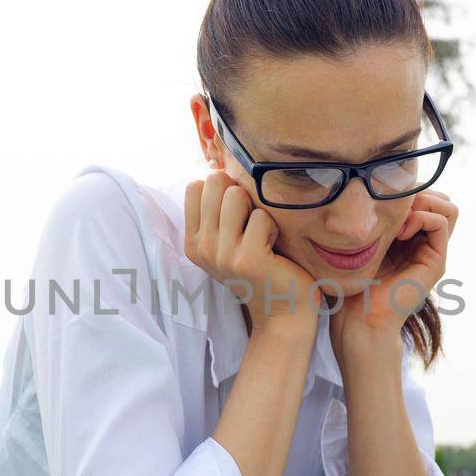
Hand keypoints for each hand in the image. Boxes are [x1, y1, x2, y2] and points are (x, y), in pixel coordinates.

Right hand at [184, 172, 323, 331]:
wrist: (282, 310)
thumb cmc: (262, 266)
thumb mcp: (228, 239)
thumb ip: (218, 209)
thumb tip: (218, 165)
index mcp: (193, 241)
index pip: (196, 185)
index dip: (222, 189)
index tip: (236, 216)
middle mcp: (201, 248)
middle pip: (216, 183)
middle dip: (241, 195)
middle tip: (251, 224)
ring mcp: (222, 255)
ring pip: (237, 195)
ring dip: (257, 209)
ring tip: (262, 235)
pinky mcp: (247, 259)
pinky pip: (262, 217)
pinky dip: (275, 227)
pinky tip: (274, 249)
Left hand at [330, 189, 456, 353]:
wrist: (358, 318)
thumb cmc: (350, 284)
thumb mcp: (360, 242)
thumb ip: (370, 219)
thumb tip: (368, 188)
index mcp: (409, 238)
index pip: (425, 197)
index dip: (408, 191)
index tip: (381, 202)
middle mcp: (424, 244)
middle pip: (440, 199)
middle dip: (418, 193)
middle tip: (392, 207)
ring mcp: (432, 253)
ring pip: (447, 207)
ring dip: (422, 202)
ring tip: (397, 219)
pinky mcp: (436, 263)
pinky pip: (441, 221)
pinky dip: (421, 217)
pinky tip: (399, 231)